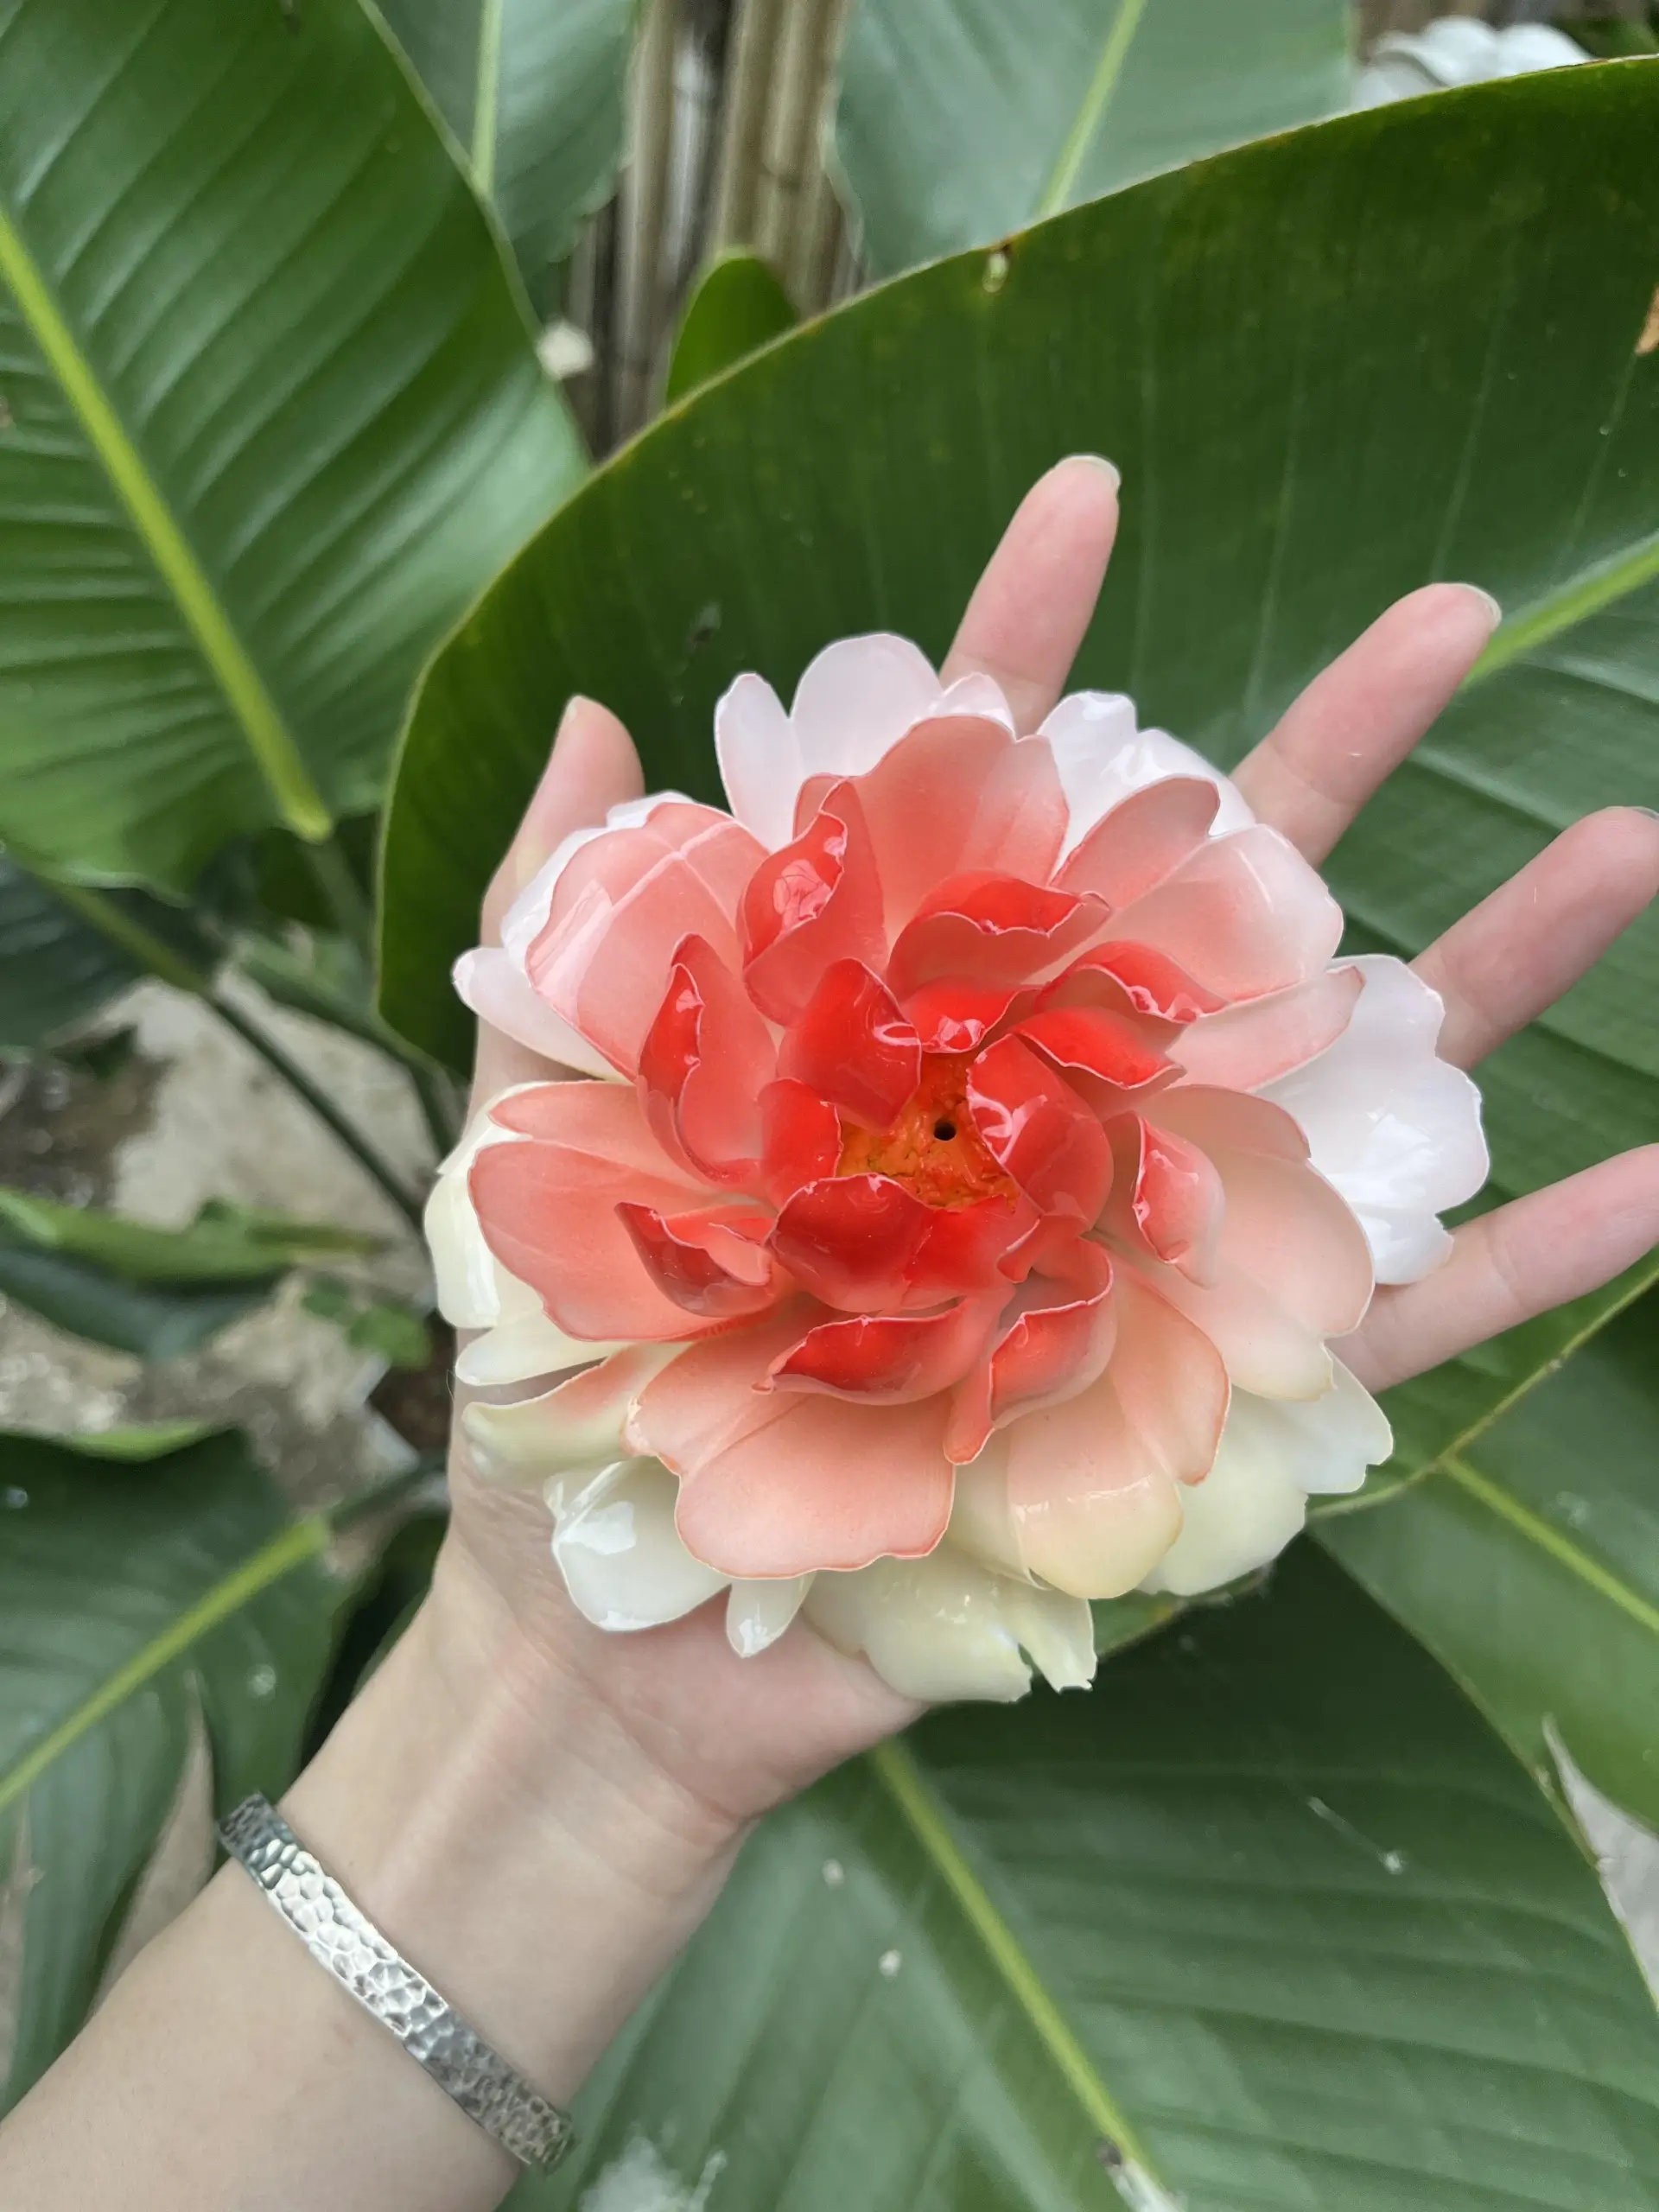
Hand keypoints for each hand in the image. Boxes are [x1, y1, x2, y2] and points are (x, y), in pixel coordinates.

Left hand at [431, 455, 1658, 1841]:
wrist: (611, 1640)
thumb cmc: (569, 1393)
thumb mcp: (533, 1136)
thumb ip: (567, 929)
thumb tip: (597, 698)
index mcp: (904, 1040)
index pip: (979, 815)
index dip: (1031, 653)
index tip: (1088, 496)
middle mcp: (1053, 1123)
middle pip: (1210, 921)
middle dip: (1327, 762)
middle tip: (1450, 613)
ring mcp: (1146, 1258)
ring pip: (1346, 1096)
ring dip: (1495, 969)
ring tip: (1629, 841)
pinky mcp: (1207, 1410)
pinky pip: (1397, 1330)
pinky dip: (1539, 1258)